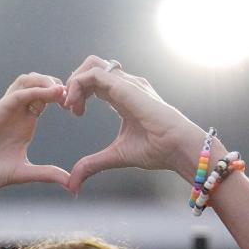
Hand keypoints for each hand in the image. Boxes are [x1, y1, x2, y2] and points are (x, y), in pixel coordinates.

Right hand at [0, 73, 69, 192]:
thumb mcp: (24, 173)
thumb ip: (47, 174)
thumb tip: (70, 184)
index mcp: (24, 123)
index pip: (45, 99)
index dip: (61, 97)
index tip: (76, 106)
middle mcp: (16, 112)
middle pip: (37, 83)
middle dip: (56, 84)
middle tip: (73, 94)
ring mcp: (5, 109)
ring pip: (26, 81)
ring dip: (45, 81)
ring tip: (61, 90)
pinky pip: (18, 93)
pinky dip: (36, 90)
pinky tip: (51, 93)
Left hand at [63, 55, 208, 192]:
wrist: (179, 148)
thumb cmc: (158, 150)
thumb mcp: (115, 156)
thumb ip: (92, 165)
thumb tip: (74, 184)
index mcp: (124, 97)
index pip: (95, 82)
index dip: (78, 92)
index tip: (74, 113)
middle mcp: (125, 85)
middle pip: (92, 66)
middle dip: (73, 83)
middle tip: (69, 107)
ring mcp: (127, 83)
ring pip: (92, 64)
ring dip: (74, 82)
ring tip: (71, 106)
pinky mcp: (126, 87)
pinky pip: (95, 74)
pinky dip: (78, 85)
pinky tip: (76, 106)